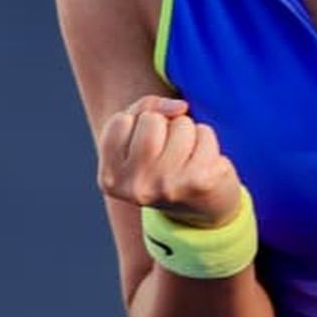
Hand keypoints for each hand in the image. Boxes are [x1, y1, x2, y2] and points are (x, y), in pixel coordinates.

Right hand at [97, 95, 242, 227]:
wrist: (200, 210)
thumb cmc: (162, 162)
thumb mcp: (138, 137)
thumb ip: (146, 108)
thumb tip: (180, 106)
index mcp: (110, 179)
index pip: (120, 121)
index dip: (136, 122)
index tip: (144, 143)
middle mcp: (136, 187)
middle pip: (151, 121)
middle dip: (164, 123)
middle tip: (169, 147)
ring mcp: (168, 187)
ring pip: (181, 124)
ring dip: (188, 130)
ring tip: (186, 155)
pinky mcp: (200, 182)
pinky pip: (204, 133)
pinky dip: (206, 139)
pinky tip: (203, 161)